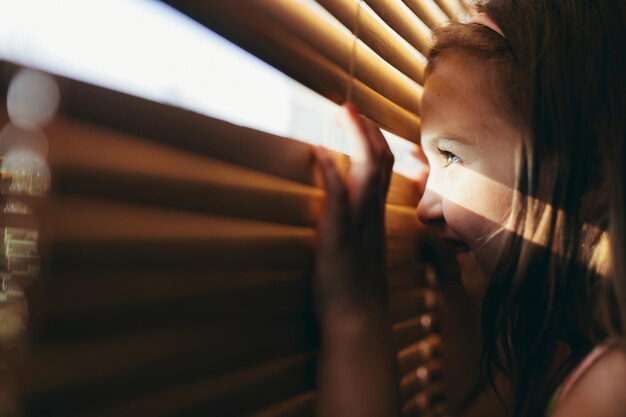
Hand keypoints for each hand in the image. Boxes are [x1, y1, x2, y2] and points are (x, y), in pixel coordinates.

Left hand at [313, 103, 394, 316]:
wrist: (358, 323)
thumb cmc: (358, 295)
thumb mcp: (364, 257)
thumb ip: (359, 234)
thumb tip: (350, 221)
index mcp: (376, 219)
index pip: (384, 170)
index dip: (374, 142)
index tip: (361, 122)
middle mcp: (371, 216)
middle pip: (379, 161)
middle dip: (366, 129)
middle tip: (348, 106)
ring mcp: (357, 225)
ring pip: (367, 171)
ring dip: (354, 137)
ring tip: (341, 112)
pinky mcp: (338, 238)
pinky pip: (338, 197)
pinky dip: (329, 171)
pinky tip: (317, 151)